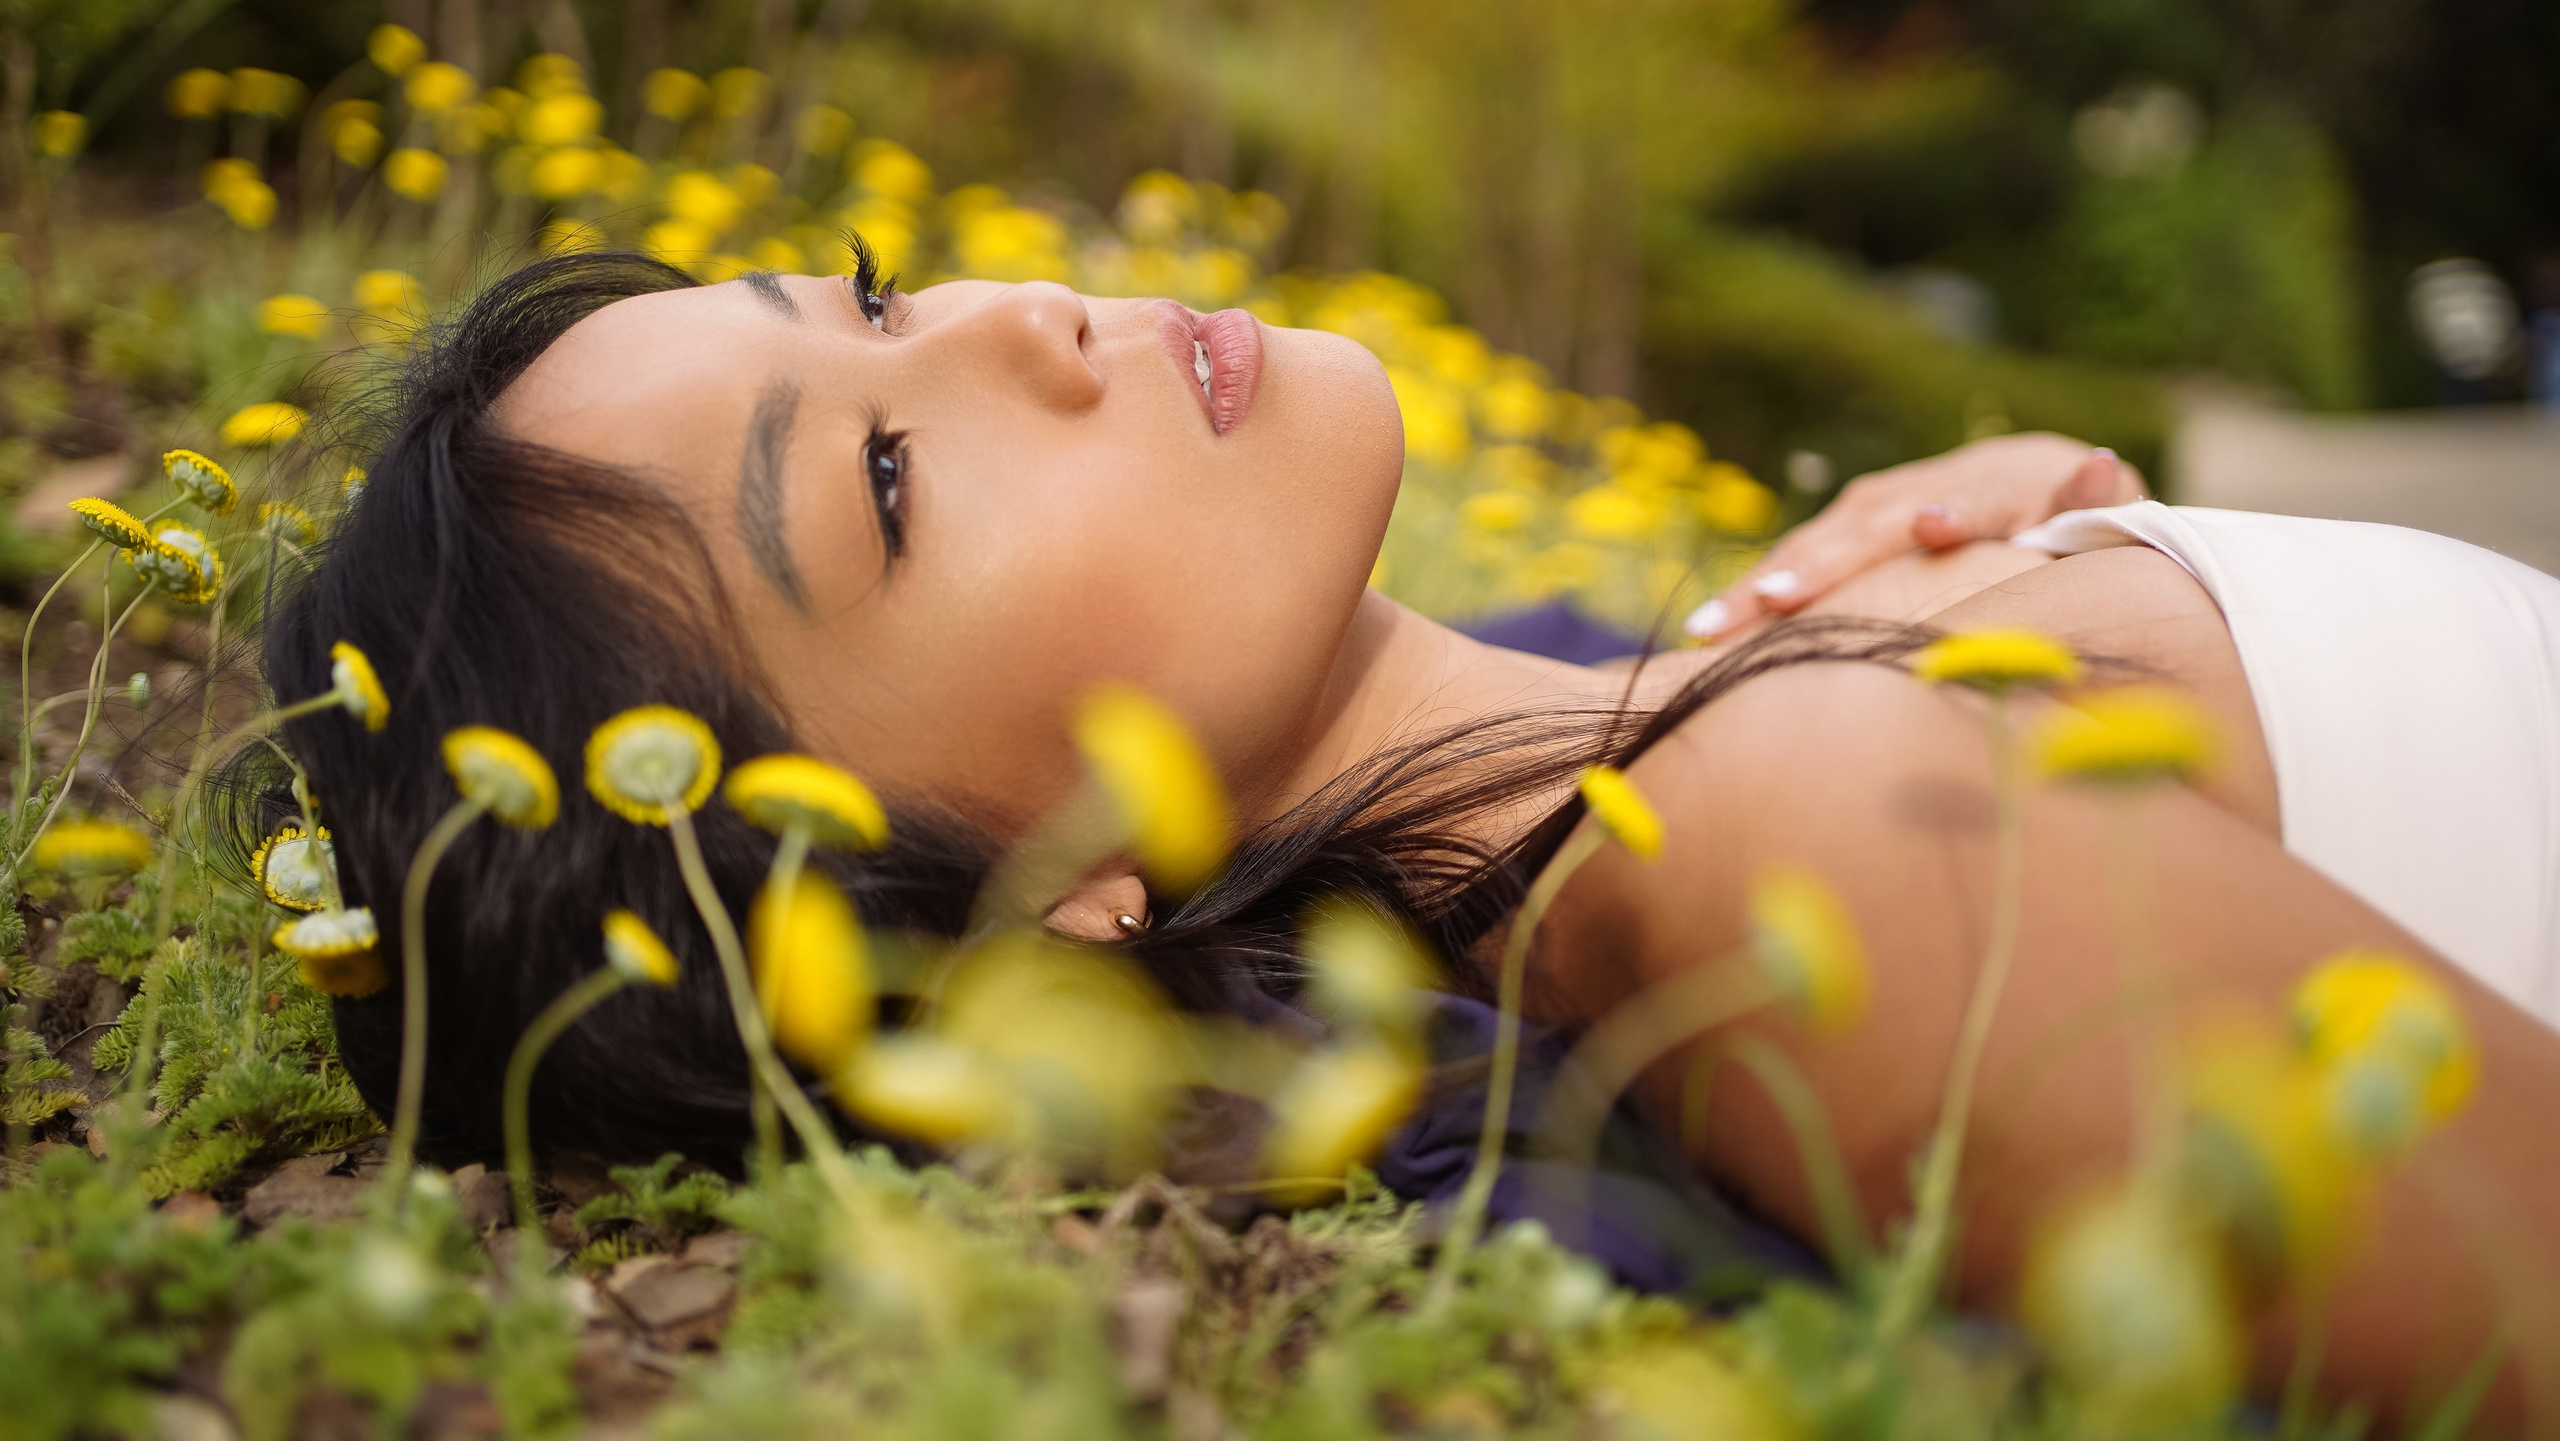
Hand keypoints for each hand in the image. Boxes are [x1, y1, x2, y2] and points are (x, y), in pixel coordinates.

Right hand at [1685, 432, 2145, 640]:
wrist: (2030, 482)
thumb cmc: (2072, 520)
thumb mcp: (2100, 512)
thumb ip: (2095, 500)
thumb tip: (2101, 465)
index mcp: (1992, 484)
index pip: (1967, 498)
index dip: (1947, 513)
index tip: (1927, 528)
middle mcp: (1920, 487)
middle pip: (1866, 526)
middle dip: (1817, 564)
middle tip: (1770, 599)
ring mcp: (1875, 506)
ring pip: (1817, 542)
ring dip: (1761, 583)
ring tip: (1712, 626)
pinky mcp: (1847, 530)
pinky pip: (1799, 561)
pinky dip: (1757, 593)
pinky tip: (1709, 632)